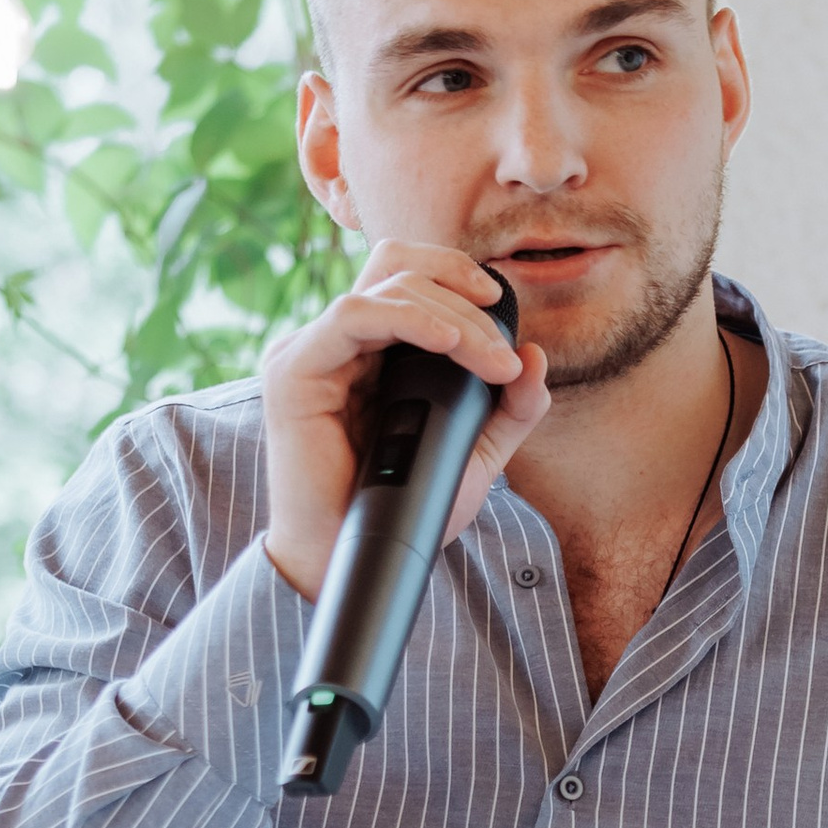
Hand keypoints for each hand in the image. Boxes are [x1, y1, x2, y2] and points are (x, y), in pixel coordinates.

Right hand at [259, 244, 550, 600]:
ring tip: (486, 359)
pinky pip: (352, 315)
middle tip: (501, 357)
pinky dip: (406, 317)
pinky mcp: (293, 370)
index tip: (503, 316)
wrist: (346, 560)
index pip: (410, 277)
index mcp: (370, 351)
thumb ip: (507, 411)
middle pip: (399, 266)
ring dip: (449, 315)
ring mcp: (313, 351)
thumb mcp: (472, 455)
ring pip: (384, 285)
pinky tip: (446, 343)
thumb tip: (534, 356)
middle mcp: (338, 343)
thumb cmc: (400, 509)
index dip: (458, 277)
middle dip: (464, 299)